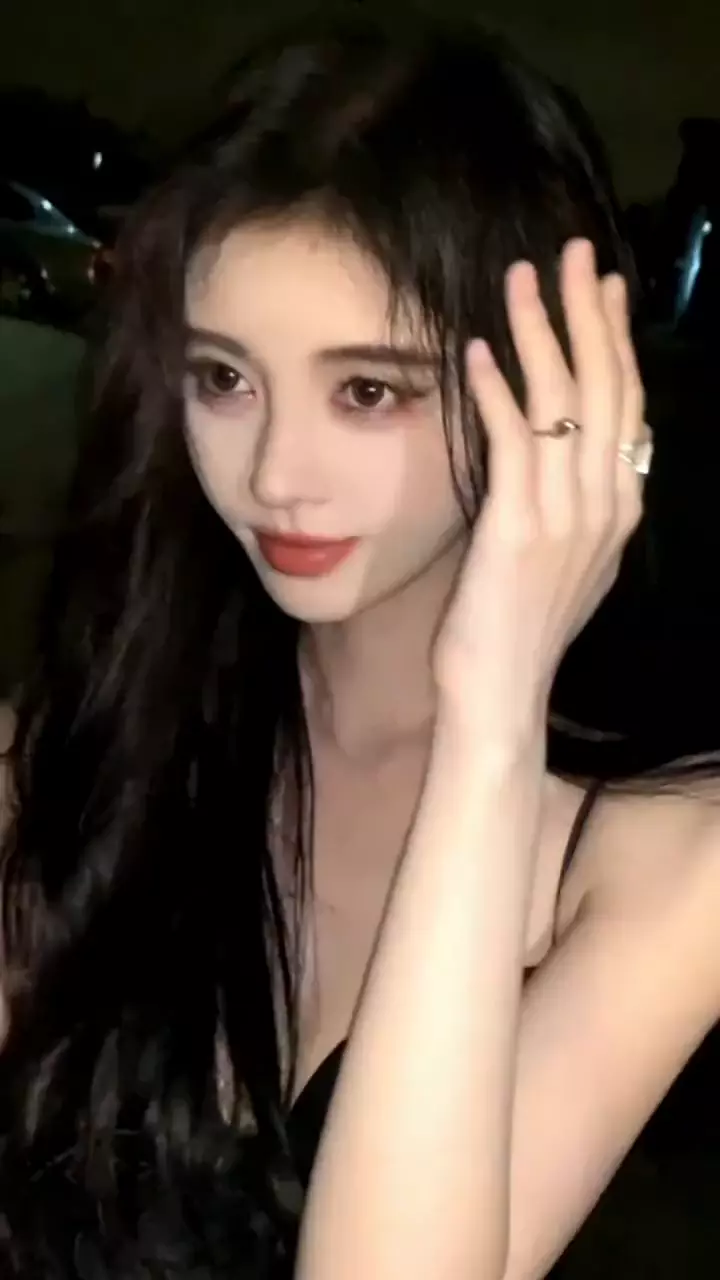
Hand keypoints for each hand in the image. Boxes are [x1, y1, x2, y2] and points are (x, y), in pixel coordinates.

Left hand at [434, 238, 647, 742]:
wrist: (501, 695)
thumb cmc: (521, 631)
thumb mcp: (569, 561)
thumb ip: (579, 505)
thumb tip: (575, 456)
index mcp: (620, 508)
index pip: (628, 405)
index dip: (616, 341)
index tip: (604, 290)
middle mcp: (605, 504)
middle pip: (608, 388)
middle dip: (591, 314)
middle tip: (573, 255)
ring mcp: (566, 515)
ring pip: (565, 403)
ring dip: (540, 333)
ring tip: (521, 279)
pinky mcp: (517, 527)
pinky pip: (512, 442)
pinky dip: (496, 391)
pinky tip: (479, 352)